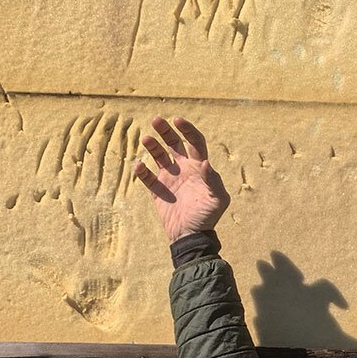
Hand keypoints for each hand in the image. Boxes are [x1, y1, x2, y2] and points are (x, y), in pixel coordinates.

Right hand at [134, 116, 230, 240]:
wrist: (191, 237)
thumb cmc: (207, 218)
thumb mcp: (217, 200)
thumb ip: (213, 181)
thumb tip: (205, 162)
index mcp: (199, 167)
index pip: (194, 142)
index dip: (187, 130)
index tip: (177, 120)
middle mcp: (184, 169)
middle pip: (174, 143)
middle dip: (165, 130)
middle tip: (156, 120)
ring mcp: (170, 179)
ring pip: (159, 156)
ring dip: (152, 146)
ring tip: (146, 139)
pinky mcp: (158, 191)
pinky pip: (148, 178)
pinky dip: (142, 172)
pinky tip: (139, 166)